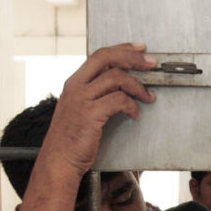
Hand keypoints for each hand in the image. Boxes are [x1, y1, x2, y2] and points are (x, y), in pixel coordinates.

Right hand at [42, 43, 156, 175]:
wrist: (58, 161)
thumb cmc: (71, 140)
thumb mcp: (78, 110)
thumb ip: (94, 95)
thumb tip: (120, 85)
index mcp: (74, 82)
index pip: (99, 55)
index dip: (122, 49)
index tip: (140, 49)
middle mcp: (76, 86)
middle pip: (107, 58)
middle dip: (133, 57)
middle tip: (151, 63)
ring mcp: (81, 99)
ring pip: (116, 78)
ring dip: (138, 86)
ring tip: (148, 97)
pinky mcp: (90, 114)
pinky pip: (119, 100)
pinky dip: (132, 106)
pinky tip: (135, 114)